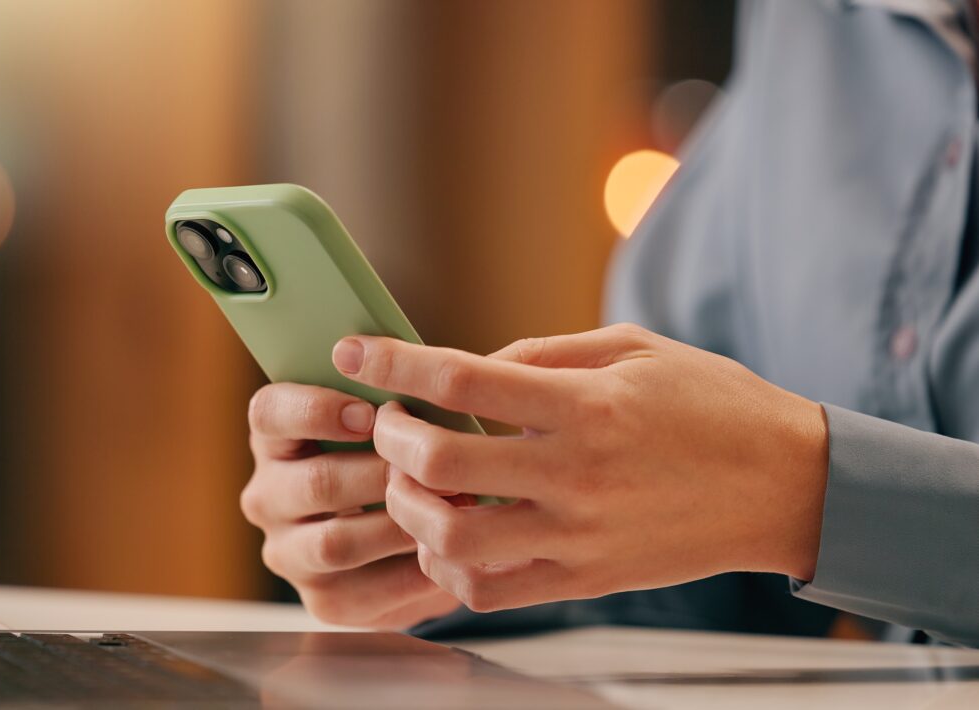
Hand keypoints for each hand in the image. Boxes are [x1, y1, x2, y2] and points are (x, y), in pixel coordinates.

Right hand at [241, 382, 460, 627]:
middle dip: (382, 473)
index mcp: (274, 437)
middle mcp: (267, 496)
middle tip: (436, 465)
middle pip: (315, 483)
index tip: (370, 412)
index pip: (269, 414)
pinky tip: (447, 551)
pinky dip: (411, 571)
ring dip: (399, 524)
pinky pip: (364, 591)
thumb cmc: (398, 459)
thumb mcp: (390, 420)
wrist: (405, 540)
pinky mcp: (321, 601)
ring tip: (451, 506)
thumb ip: (401, 395)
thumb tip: (453, 368)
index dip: (316, 409)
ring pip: (336, 542)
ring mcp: (288, 552)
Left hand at [331, 324, 828, 612]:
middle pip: (442, 460)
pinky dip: (449, 564)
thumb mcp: (633, 349)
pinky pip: (489, 590)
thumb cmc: (711, 404)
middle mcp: (577, 474)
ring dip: (411, 506)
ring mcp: (579, 536)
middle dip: (390, 436)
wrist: (785, 485)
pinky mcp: (584, 580)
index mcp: (589, 406)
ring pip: (454, 537)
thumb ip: (544, 354)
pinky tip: (449, 533)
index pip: (464, 378)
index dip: (395, 361)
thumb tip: (468, 367)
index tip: (354, 349)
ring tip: (413, 482)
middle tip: (387, 420)